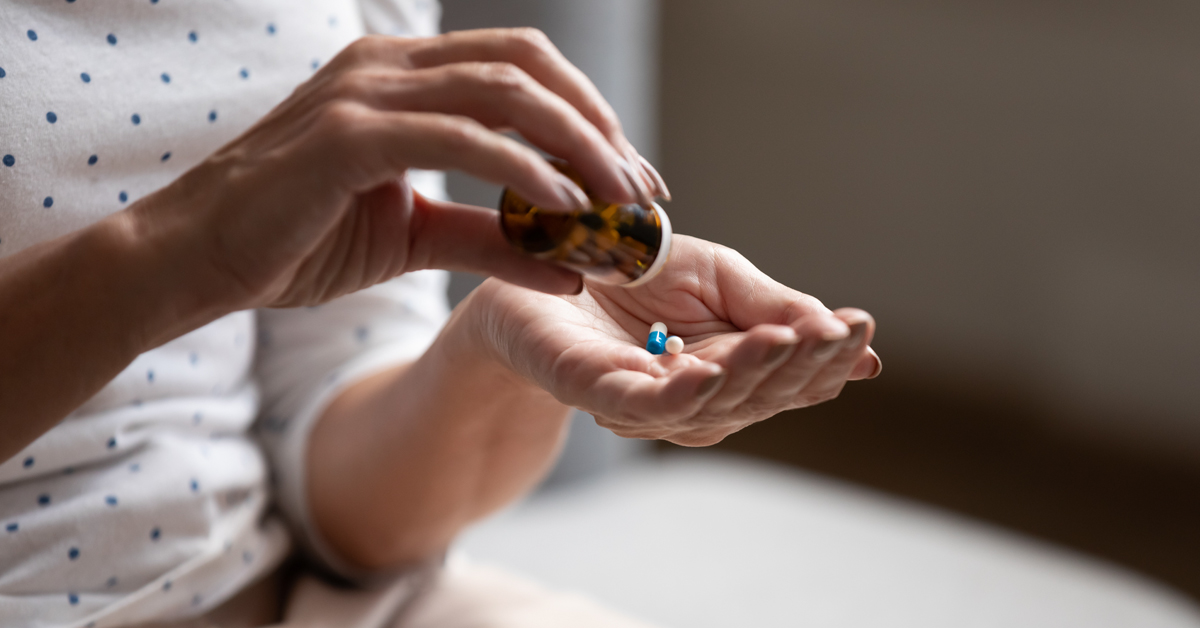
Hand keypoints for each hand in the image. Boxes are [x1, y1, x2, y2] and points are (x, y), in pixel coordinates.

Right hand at [129, 29, 669, 312]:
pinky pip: (459, 136)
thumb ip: (491, 239)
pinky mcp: (347, 135)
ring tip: (619, 202)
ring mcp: (365, 92)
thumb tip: (571, 263)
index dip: (588, 114)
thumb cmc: (296, 241)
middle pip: (528, 65)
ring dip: (576, 144)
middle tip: (641, 189)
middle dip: (598, 124)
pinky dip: (522, 169)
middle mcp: (387, 67)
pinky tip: (566, 209)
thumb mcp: (413, 238)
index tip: (632, 176)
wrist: (196, 261)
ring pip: (504, 91)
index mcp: (402, 77)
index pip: (521, 68)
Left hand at [473, 235, 880, 445]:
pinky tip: (709, 371)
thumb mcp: (720, 277)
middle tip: (839, 332)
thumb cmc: (631, 272)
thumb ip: (777, 306)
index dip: (828, 357)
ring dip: (752, 374)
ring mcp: (645, 401)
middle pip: (761, 395)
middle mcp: (696, 397)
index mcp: (731, 370)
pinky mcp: (595, 392)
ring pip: (712, 404)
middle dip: (803, 365)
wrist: (540, 262)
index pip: (792, 375)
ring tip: (790, 341)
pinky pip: (643, 404)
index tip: (863, 327)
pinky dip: (680, 394)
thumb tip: (853, 341)